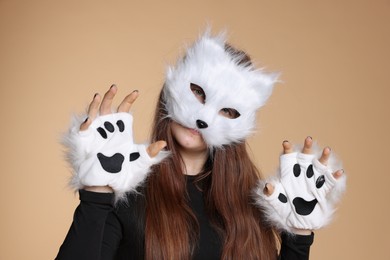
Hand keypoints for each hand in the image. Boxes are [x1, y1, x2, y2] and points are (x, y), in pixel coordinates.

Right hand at [63, 85, 167, 199]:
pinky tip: (90, 120)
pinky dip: (86, 123)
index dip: (129, 99)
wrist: (105, 186)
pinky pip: (84, 129)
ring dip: (96, 103)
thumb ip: (150, 152)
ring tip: (99, 95)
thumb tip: (164, 143)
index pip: (124, 109)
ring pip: (95, 112)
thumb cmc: (122, 174)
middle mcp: (108, 128)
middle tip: (115, 87)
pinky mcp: (86, 141)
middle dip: (111, 96)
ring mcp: (96, 133)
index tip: (136, 92)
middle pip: (109, 107)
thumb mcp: (139, 162)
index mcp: (121, 130)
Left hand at [255, 137, 345, 232]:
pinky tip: (340, 172)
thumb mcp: (274, 201)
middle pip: (304, 157)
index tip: (286, 144)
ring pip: (319, 166)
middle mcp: (301, 174)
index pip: (287, 158)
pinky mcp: (321, 191)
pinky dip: (335, 177)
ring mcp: (312, 181)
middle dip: (307, 148)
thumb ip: (270, 193)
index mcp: (288, 173)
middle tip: (308, 139)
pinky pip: (329, 182)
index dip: (287, 150)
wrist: (295, 223)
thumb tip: (268, 186)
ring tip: (327, 149)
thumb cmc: (283, 208)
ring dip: (324, 157)